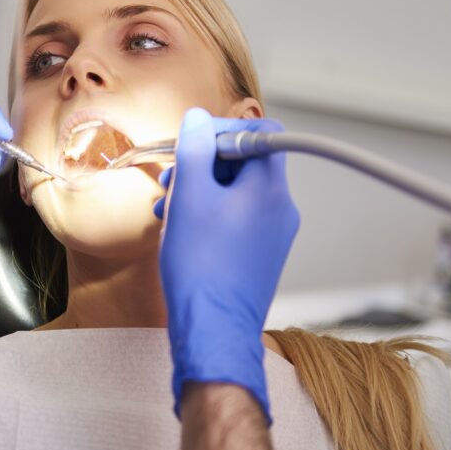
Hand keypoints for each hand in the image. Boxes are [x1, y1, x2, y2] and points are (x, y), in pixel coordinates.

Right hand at [157, 108, 298, 420]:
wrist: (213, 330)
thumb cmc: (201, 268)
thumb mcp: (189, 197)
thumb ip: (194, 149)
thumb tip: (198, 119)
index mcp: (269, 188)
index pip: (260, 132)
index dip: (223, 130)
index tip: (193, 144)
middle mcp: (280, 209)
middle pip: (245, 163)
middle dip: (204, 165)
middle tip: (173, 180)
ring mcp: (273, 235)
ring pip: (237, 193)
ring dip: (201, 192)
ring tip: (170, 210)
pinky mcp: (261, 255)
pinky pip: (237, 219)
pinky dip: (210, 216)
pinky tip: (182, 232)